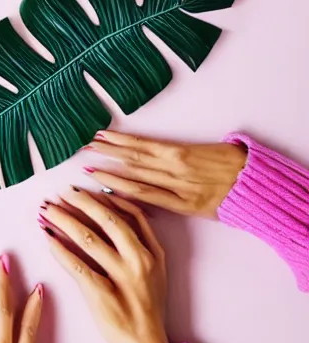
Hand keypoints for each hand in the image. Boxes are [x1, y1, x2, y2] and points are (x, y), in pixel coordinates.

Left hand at [40, 190, 166, 342]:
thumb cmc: (148, 306)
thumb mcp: (156, 270)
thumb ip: (142, 241)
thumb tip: (112, 211)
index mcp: (153, 252)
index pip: (129, 213)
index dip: (103, 198)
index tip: (84, 189)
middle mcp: (139, 261)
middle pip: (107, 220)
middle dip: (80, 202)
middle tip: (60, 193)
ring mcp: (122, 278)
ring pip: (89, 239)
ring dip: (64, 221)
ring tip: (47, 212)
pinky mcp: (102, 296)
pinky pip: (77, 266)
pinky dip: (60, 250)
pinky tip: (48, 239)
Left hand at [83, 131, 246, 217]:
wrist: (257, 186)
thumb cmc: (235, 163)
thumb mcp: (207, 148)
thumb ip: (180, 151)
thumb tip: (159, 150)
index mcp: (181, 151)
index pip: (142, 144)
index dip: (119, 141)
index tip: (100, 136)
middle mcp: (176, 168)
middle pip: (134, 160)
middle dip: (108, 154)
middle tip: (84, 149)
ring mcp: (178, 189)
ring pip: (138, 180)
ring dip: (112, 174)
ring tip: (90, 169)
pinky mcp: (184, 206)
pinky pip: (152, 201)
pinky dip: (131, 196)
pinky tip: (114, 192)